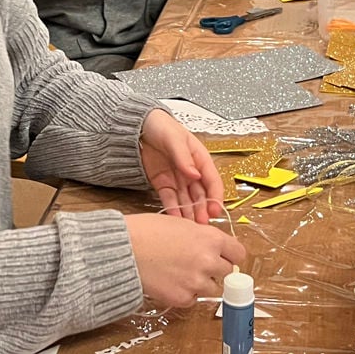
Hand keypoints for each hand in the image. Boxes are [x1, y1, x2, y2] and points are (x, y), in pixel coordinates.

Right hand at [124, 213, 245, 307]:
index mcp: (211, 239)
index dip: (230, 255)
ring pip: (213, 288)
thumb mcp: (182, 224)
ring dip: (202, 282)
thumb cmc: (147, 231)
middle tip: (199, 264)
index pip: (239, 253)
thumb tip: (212, 247)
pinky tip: (172, 281)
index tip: (225, 257)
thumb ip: (202, 237)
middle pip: (228, 272)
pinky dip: (186, 293)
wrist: (125, 249)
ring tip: (182, 272)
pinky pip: (194, 299)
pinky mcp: (184, 298)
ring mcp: (197, 282)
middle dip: (216, 269)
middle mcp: (209, 261)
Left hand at [139, 109, 225, 224]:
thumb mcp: (175, 139)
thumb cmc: (162, 126)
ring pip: (187, 200)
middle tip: (203, 224)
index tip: (216, 210)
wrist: (139, 126)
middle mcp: (191, 171)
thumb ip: (184, 157)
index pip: (212, 180)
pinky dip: (173, 209)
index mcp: (200, 159)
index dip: (216, 196)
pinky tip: (176, 220)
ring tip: (191, 227)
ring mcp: (177, 179)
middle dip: (203, 209)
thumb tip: (195, 174)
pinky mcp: (163, 184)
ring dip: (190, 213)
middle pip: (201, 194)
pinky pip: (170, 199)